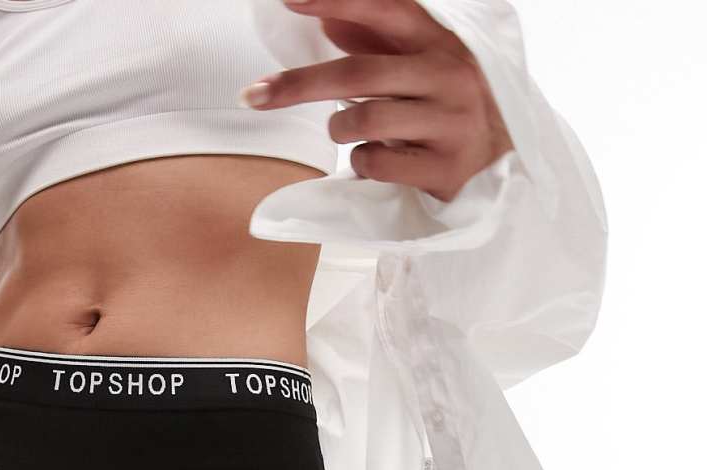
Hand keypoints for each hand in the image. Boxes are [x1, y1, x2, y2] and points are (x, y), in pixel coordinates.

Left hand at [240, 0, 513, 202]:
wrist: (502, 160)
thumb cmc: (445, 104)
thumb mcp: (418, 64)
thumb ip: (375, 40)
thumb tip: (325, 14)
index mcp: (440, 39)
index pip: (384, 8)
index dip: (334, 0)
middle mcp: (449, 74)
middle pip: (356, 74)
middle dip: (296, 85)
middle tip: (253, 95)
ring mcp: (450, 122)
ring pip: (363, 121)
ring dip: (339, 128)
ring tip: (345, 130)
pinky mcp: (444, 167)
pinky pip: (376, 164)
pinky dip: (361, 162)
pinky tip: (374, 159)